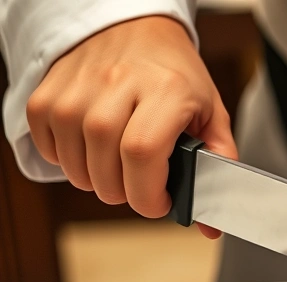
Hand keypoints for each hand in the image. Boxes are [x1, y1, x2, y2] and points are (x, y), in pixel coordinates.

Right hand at [26, 16, 236, 238]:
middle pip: (106, 165)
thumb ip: (217, 167)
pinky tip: (90, 152)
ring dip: (95, 181)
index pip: (143, 154)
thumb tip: (211, 225)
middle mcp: (119, 83)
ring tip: (116, 170)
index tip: (159, 202)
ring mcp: (79, 86)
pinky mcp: (50, 90)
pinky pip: (49, 144)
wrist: (136, 31)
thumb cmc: (176, 77)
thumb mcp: (211, 115)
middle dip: (124, 193)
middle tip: (139, 186)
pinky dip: (67, 161)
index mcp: (167, 90)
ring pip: (75, 161)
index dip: (148, 193)